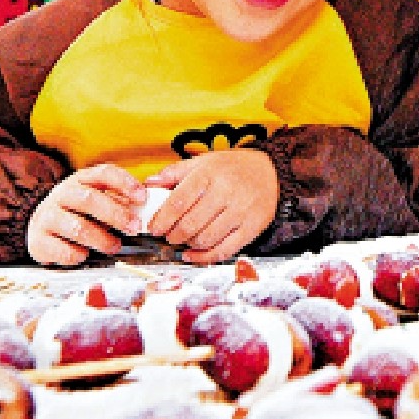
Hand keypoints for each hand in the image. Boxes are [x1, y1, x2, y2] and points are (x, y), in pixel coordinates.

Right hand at [26, 165, 145, 266]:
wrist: (38, 227)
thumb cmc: (73, 213)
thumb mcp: (93, 199)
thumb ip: (116, 201)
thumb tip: (142, 208)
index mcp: (79, 180)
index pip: (103, 173)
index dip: (125, 183)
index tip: (142, 197)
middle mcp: (61, 194)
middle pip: (89, 199)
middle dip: (116, 215)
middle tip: (133, 228)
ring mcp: (48, 217)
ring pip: (78, 228)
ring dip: (101, 239)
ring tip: (113, 246)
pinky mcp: (39, 241)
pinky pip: (65, 251)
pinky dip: (80, 255)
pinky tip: (85, 254)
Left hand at [147, 150, 278, 264]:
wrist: (269, 171)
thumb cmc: (233, 167)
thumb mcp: (203, 161)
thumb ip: (175, 172)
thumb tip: (149, 184)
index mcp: (209, 173)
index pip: (178, 201)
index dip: (162, 219)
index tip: (154, 227)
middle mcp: (226, 192)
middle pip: (191, 223)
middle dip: (173, 234)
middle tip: (167, 235)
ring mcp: (240, 211)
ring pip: (206, 239)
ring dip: (188, 244)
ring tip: (182, 240)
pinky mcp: (252, 227)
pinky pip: (225, 250)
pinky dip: (205, 257)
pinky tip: (194, 255)